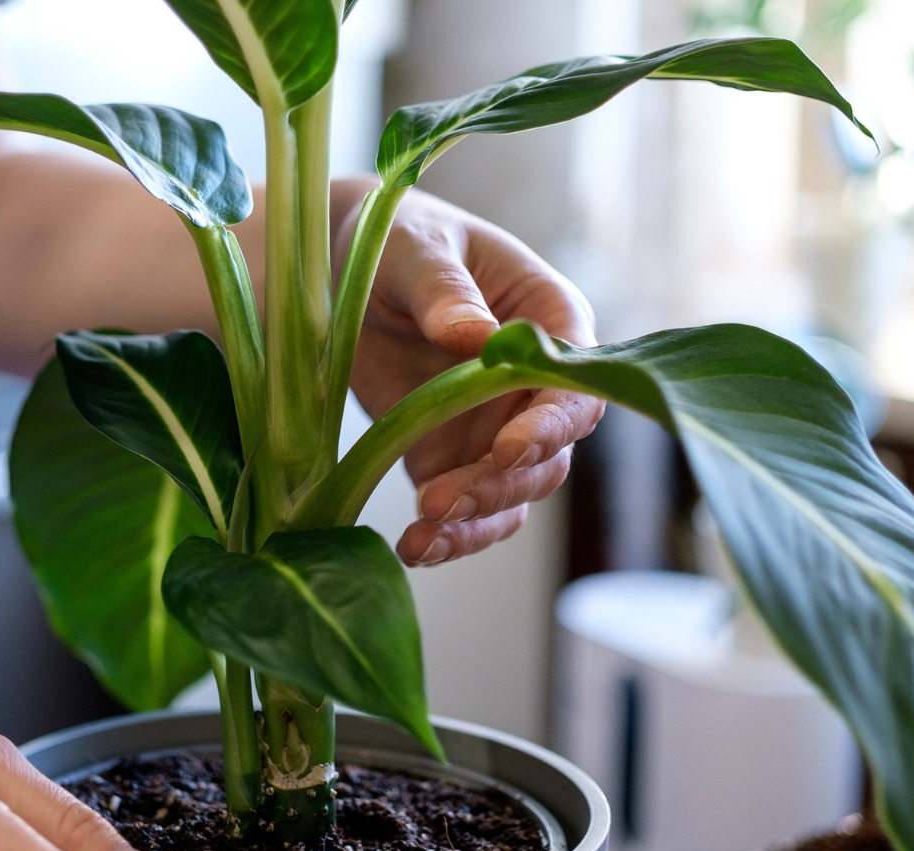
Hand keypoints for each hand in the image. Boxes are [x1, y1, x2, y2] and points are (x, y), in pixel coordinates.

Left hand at [336, 183, 604, 565]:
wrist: (337, 267)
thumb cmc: (394, 240)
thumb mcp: (414, 250)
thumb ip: (445, 292)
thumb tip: (477, 339)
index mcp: (549, 318)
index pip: (576, 384)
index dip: (551, 422)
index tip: (507, 447)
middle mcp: (534, 382)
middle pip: (550, 455)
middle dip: (500, 484)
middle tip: (441, 499)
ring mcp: (495, 425)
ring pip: (514, 494)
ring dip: (476, 522)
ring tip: (423, 537)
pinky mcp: (450, 456)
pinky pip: (467, 509)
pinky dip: (449, 536)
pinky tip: (416, 548)